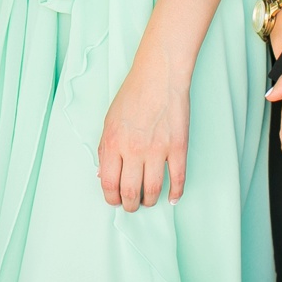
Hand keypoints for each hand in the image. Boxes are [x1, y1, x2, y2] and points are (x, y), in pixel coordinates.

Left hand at [99, 64, 190, 208]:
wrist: (159, 76)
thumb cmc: (132, 95)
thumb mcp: (109, 120)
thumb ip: (105, 148)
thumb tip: (103, 174)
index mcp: (112, 142)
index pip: (108, 183)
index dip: (111, 197)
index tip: (115, 201)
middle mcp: (133, 150)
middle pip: (130, 191)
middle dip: (130, 205)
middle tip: (132, 206)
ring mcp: (157, 150)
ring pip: (153, 190)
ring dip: (149, 201)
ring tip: (148, 201)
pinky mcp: (178, 147)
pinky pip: (178, 179)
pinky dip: (175, 193)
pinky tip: (172, 198)